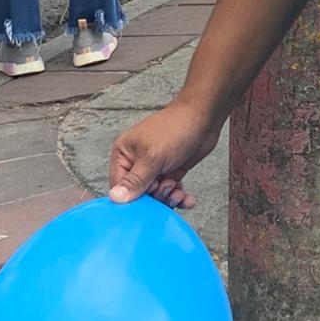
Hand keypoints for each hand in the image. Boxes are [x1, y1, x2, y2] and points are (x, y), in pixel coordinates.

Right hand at [108, 98, 222, 209]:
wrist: (204, 117)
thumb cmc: (176, 127)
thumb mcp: (152, 157)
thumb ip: (135, 180)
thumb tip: (115, 197)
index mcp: (124, 153)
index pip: (118, 185)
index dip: (131, 197)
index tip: (144, 203)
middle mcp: (138, 161)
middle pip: (138, 193)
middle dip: (154, 197)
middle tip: (166, 189)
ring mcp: (155, 167)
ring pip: (155, 195)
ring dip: (168, 199)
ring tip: (178, 192)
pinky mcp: (171, 171)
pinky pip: (170, 191)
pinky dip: (179, 197)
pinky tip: (187, 199)